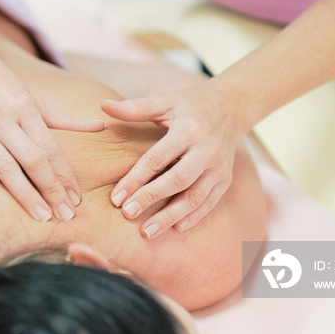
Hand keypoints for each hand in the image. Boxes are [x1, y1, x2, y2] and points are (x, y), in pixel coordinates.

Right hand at [0, 49, 104, 221]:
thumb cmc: (1, 83)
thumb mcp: (34, 98)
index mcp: (26, 111)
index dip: (65, 176)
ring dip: (24, 194)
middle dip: (52, 190)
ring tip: (41, 215)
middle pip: (33, 161)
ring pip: (4, 166)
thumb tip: (100, 126)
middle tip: (65, 216)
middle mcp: (3, 121)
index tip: (77, 199)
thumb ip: (65, 119)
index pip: (50, 150)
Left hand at [101, 81, 243, 237]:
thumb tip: (103, 105)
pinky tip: (175, 228)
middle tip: (127, 214)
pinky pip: (209, 202)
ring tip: (147, 232)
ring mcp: (219, 167)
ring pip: (195, 197)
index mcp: (189, 129)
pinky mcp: (225, 180)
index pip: (157, 158)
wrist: (231, 107)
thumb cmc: (189, 105)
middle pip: (177, 180)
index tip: (115, 198)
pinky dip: (193, 217)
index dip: (135, 179)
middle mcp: (207, 150)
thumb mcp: (165, 101)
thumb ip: (134, 108)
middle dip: (150, 198)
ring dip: (170, 216)